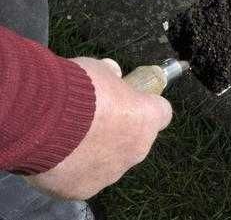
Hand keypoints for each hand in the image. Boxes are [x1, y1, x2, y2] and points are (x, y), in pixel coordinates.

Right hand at [25, 57, 171, 199]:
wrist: (42, 118)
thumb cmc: (79, 89)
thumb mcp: (101, 70)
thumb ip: (111, 76)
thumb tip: (112, 74)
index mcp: (148, 119)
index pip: (161, 113)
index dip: (145, 105)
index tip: (130, 100)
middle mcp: (137, 150)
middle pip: (136, 140)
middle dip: (118, 131)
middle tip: (92, 120)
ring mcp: (112, 173)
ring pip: (111, 162)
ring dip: (96, 152)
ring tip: (68, 139)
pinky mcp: (85, 189)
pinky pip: (84, 178)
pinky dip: (72, 169)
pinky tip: (56, 155)